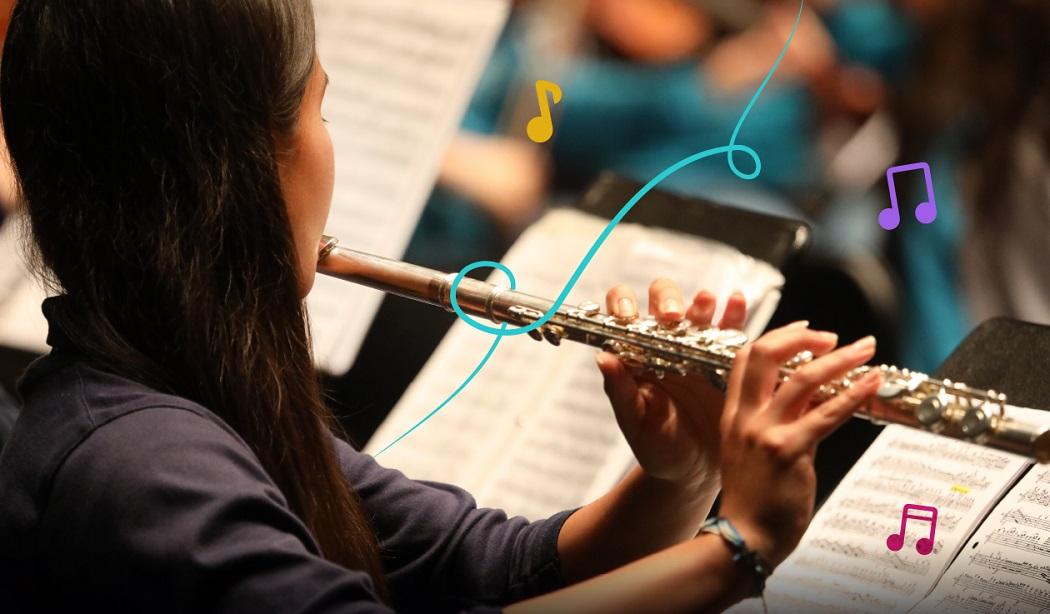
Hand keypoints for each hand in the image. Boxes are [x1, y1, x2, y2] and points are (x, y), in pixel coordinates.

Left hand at [596, 279, 746, 489]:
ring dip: (701, 303)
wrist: (695, 470)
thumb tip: (602, 357)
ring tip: (706, 301)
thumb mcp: (636, 423)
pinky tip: (736, 302)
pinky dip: (734, 313)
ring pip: (698, 312)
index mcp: (636, 355)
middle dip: (666, 300)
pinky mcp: (726, 359)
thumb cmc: (657, 447)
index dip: (623, 305)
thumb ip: (620, 391)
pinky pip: (731, 331)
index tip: (628, 314)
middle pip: (663, 302)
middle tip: (671, 316)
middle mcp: (666, 343)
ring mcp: (697, 348)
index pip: (623, 315)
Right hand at [717, 323, 881, 566]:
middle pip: (766, 356)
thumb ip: (771, 423)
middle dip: (802, 338)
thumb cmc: (753, 501)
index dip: (776, 337)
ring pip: (802, 378)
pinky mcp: (789, 451)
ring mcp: (766, 433)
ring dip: (838, 358)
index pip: (745, 359)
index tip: (803, 329)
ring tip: (866, 348)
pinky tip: (872, 382)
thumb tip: (808, 400)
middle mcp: (746, 418)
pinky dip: (853, 393)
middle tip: (832, 337)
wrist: (745, 538)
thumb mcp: (749, 452)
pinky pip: (826, 414)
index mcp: (734, 416)